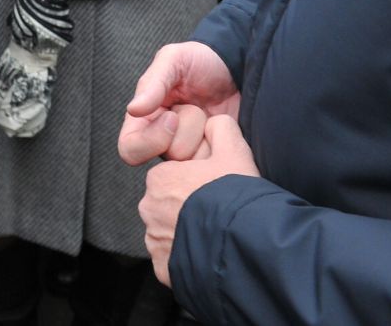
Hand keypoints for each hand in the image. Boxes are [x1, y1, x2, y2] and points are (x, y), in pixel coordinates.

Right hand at [118, 42, 240, 165]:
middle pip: (167, 157)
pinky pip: (217, 165)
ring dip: (207, 134)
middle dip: (187, 130)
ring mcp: (192, 151)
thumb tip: (133, 109)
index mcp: (145, 120)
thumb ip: (153, 83)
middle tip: (198, 110)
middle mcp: (165, 141)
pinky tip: (226, 127)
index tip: (172, 118)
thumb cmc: (200, 61)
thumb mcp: (173, 60)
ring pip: (193, 162)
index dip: (149, 141)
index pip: (130, 150)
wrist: (237, 68)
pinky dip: (224, 144)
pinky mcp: (215, 157)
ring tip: (212, 115)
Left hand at [139, 115, 258, 285]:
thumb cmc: (234, 195)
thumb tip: (214, 121)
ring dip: (187, 234)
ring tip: (215, 235)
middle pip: (169, 206)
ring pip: (169, 233)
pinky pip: (173, 260)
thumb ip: (221, 129)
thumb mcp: (233, 152)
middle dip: (189, 209)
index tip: (215, 191)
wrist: (242, 243)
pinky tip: (208, 254)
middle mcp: (149, 209)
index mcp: (159, 179)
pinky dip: (187, 258)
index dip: (197, 184)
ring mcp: (153, 241)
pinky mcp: (162, 268)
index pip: (173, 179)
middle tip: (216, 213)